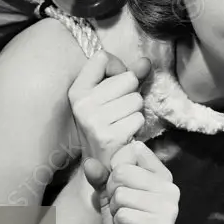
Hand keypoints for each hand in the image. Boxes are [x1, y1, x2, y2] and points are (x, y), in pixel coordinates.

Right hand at [68, 52, 150, 178]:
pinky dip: (137, 126)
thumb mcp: (111, 97)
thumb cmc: (108, 124)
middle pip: (127, 78)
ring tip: (122, 123)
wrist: (101, 165)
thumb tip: (146, 62)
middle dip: (131, 93)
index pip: (102, 58)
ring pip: (136, 99)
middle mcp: (82, 104)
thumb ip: (129, 76)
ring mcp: (94, 121)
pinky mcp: (109, 136)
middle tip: (120, 110)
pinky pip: (138, 118)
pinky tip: (126, 134)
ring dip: (135, 111)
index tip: (114, 84)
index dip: (117, 68)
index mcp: (77, 90)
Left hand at [97, 141, 179, 223]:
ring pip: (121, 194)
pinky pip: (124, 213)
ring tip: (127, 222)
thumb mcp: (112, 199)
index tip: (123, 187)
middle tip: (123, 210)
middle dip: (113, 193)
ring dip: (116, 211)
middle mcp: (169, 187)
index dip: (117, 168)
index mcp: (162, 175)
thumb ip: (102, 179)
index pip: (133, 150)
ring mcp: (167, 206)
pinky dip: (119, 223)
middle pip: (122, 172)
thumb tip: (90, 163)